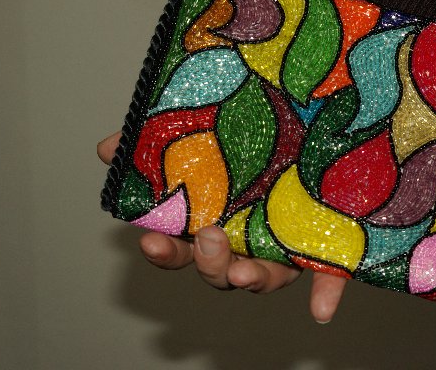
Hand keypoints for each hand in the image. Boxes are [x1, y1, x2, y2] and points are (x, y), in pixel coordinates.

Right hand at [98, 132, 346, 322]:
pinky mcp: (326, 247)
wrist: (320, 125)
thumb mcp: (207, 130)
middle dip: (209, 263)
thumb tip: (107, 147)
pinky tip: (321, 310)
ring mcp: (287, 248)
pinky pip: (328, 276)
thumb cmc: (258, 140)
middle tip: (209, 239)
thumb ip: (157, 142)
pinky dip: (325, 295)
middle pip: (220, 270)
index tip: (150, 242)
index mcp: (217, 221)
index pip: (182, 248)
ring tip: (243, 270)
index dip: (165, 252)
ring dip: (252, 279)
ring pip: (267, 278)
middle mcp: (250, 242)